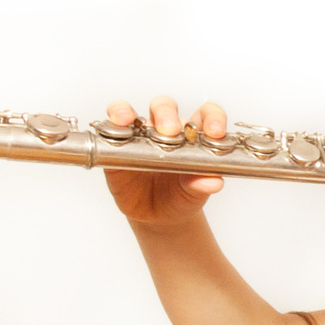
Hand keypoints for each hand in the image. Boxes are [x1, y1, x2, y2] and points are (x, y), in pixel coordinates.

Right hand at [103, 96, 227, 229]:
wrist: (159, 217)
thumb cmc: (181, 197)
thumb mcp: (194, 194)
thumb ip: (202, 185)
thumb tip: (213, 182)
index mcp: (191, 136)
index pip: (204, 115)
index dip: (211, 118)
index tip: (214, 132)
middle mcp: (165, 129)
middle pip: (165, 107)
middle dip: (166, 115)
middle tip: (169, 131)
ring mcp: (139, 136)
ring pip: (132, 112)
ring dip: (127, 112)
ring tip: (128, 121)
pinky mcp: (116, 146)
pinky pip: (109, 128)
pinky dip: (109, 125)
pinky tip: (112, 130)